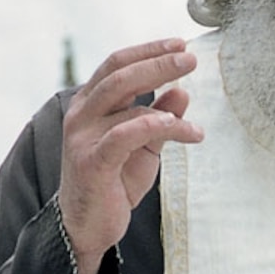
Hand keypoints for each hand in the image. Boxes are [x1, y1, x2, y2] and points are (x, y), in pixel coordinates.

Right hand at [59, 40, 202, 273]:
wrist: (88, 227)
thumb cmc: (114, 183)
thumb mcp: (144, 146)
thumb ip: (160, 118)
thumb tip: (182, 91)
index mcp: (90, 103)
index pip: (117, 64)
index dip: (148, 51)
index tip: (179, 45)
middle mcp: (82, 114)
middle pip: (120, 74)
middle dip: (158, 63)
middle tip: (190, 60)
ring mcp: (83, 137)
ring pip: (125, 102)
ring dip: (164, 99)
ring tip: (193, 102)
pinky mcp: (92, 162)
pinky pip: (125, 135)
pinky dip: (155, 125)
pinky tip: (183, 129)